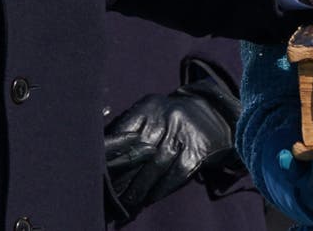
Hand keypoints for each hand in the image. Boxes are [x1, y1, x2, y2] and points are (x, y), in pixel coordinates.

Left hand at [104, 76, 238, 220]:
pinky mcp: (198, 150)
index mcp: (149, 106)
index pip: (122, 133)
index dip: (109, 156)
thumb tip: (102, 154)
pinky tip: (149, 200)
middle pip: (137, 152)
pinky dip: (161, 190)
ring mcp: (183, 133)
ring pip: (155, 166)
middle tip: (109, 197)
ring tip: (127, 205)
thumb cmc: (173, 119)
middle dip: (121, 178)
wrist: (215, 114)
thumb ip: (130, 128)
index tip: (98, 175)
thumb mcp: (153, 113)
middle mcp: (166, 117)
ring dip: (139, 190)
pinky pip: (176, 174)